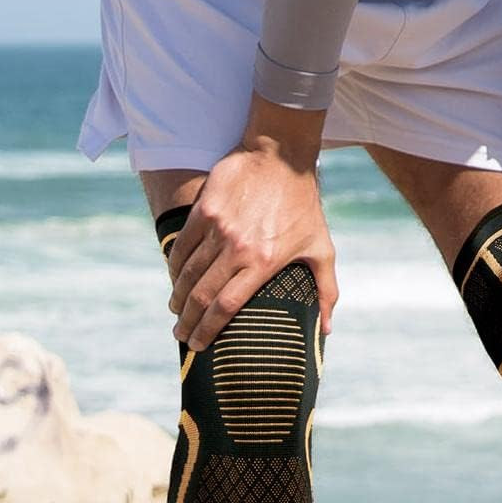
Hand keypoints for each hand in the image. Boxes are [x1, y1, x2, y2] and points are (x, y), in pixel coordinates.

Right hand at [166, 95, 338, 349]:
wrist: (282, 156)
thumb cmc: (304, 205)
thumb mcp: (322, 249)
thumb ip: (326, 290)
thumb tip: (327, 329)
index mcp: (264, 264)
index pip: (226, 307)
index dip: (208, 330)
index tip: (198, 345)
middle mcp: (238, 249)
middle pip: (202, 296)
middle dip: (187, 322)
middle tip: (181, 335)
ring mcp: (218, 228)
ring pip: (187, 273)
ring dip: (178, 298)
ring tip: (176, 312)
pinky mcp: (205, 209)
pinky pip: (181, 246)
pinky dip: (174, 267)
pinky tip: (175, 280)